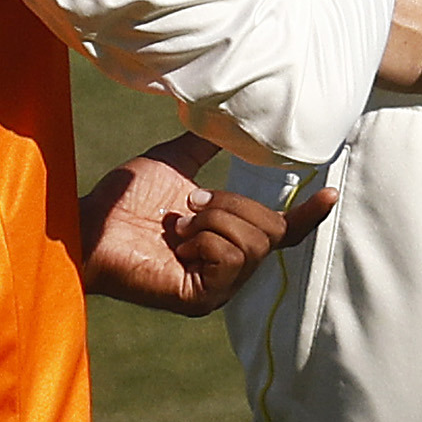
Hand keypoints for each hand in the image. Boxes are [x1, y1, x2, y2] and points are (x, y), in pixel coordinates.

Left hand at [79, 135, 337, 315]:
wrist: (90, 222)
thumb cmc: (125, 199)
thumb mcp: (177, 163)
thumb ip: (207, 149)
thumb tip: (232, 120)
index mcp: (228, 242)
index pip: (280, 234)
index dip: (307, 216)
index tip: (331, 194)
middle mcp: (229, 271)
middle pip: (270, 231)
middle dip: (233, 204)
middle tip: (190, 202)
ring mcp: (216, 290)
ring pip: (253, 243)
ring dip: (214, 219)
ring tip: (180, 223)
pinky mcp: (200, 300)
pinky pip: (231, 259)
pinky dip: (206, 239)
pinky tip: (179, 242)